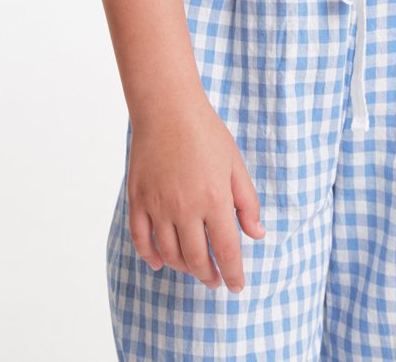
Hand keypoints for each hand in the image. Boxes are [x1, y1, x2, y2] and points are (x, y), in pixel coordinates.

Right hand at [127, 91, 266, 292]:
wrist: (167, 108)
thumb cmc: (206, 133)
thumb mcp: (235, 164)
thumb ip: (247, 202)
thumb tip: (257, 234)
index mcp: (214, 199)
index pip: (226, 250)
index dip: (233, 273)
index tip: (237, 286)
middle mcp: (185, 208)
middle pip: (196, 259)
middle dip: (208, 276)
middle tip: (215, 281)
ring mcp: (158, 205)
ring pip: (169, 254)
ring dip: (183, 268)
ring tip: (194, 268)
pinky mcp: (138, 199)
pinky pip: (141, 239)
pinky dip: (149, 256)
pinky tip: (159, 262)